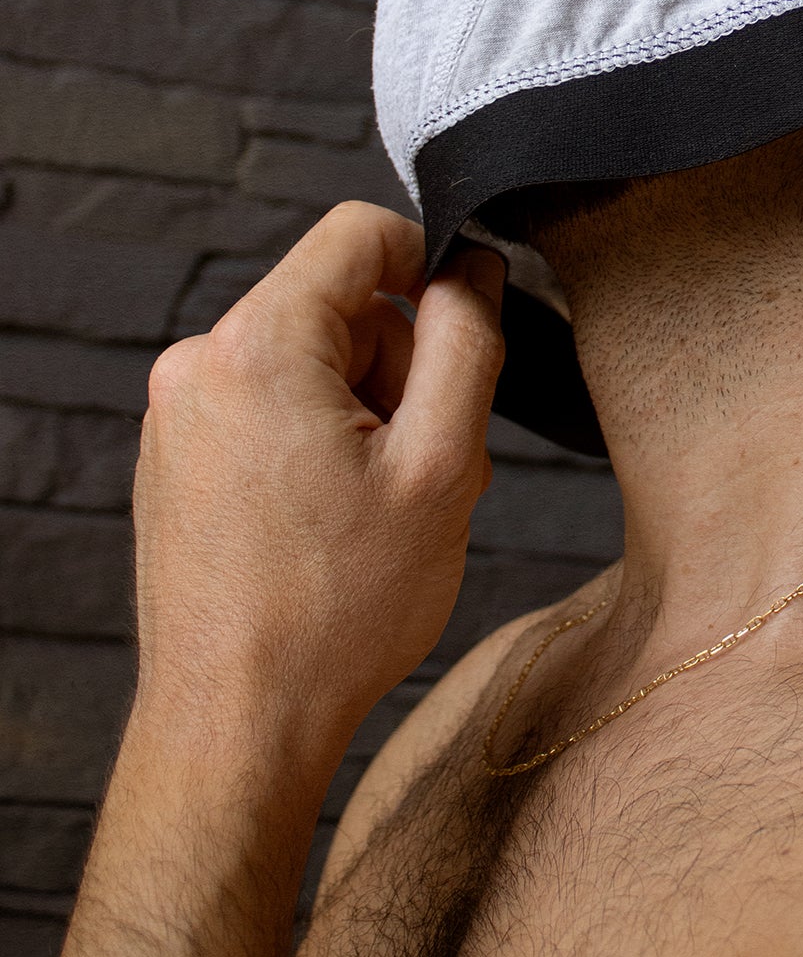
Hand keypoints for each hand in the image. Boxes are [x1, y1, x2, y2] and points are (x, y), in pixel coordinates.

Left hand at [132, 203, 504, 783]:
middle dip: (400, 368)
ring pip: (308, 362)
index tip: (467, 327)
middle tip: (427, 463)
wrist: (237, 724)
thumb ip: (467, 343)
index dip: (431, 261)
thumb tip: (473, 271)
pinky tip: (335, 526)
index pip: (357, 233)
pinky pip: (269, 408)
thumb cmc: (336, 612)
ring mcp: (177, 416)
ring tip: (382, 508)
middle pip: (337, 305)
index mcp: (257, 346)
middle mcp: (198, 366)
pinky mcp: (175, 460)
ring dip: (365, 414)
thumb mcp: (443, 465)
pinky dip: (318, 445)